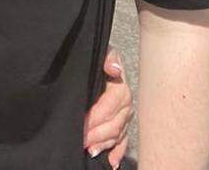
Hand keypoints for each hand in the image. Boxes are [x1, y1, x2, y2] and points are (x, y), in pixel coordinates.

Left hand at [84, 46, 132, 167]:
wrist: (101, 62)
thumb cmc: (98, 58)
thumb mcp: (102, 51)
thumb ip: (108, 56)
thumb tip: (114, 69)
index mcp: (120, 87)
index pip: (110, 105)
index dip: (97, 116)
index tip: (83, 123)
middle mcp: (125, 104)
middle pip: (115, 123)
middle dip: (98, 134)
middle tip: (83, 141)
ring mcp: (124, 116)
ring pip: (117, 134)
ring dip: (105, 144)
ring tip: (91, 150)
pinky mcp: (121, 125)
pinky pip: (123, 141)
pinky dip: (117, 152)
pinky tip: (111, 162)